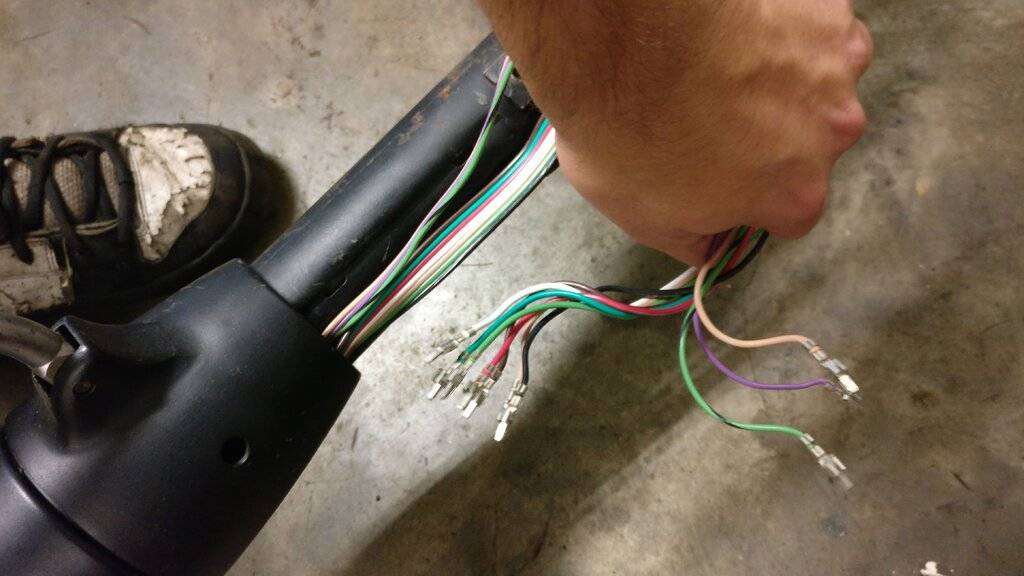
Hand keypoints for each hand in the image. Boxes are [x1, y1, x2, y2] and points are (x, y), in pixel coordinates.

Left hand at [480, 0, 872, 263]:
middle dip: (770, 136)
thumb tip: (709, 248)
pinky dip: (785, 33)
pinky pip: (814, 29)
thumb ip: (694, 240)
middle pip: (809, 145)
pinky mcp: (823, 11)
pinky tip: (738, 35)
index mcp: (797, 195)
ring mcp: (834, 66)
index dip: (753, 198)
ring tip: (721, 72)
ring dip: (781, 82)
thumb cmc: (630, 133)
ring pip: (818, 85)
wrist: (623, 41)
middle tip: (712, 117)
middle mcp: (832, 133)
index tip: (722, 178)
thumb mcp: (646, 220)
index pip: (791, 213)